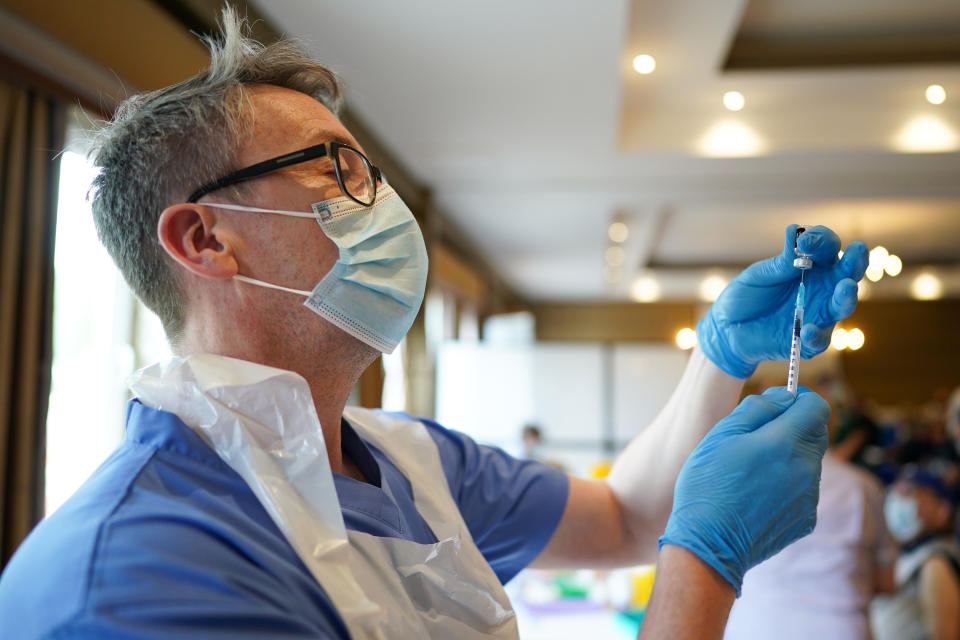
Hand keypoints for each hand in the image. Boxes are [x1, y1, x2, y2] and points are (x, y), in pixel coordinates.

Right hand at [659, 387, 829, 593]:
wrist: (708, 542)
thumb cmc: (708, 484)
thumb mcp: (722, 434)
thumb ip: (758, 407)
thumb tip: (784, 395)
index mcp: (785, 442)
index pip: (817, 406)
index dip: (799, 399)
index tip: (778, 405)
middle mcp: (805, 468)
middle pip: (816, 432)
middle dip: (794, 426)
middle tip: (759, 438)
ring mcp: (809, 496)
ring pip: (809, 461)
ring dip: (789, 457)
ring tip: (752, 472)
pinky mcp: (806, 518)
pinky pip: (803, 489)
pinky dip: (787, 484)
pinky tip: (757, 495)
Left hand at [697, 224, 867, 378]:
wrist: (729, 328)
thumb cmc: (746, 296)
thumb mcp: (759, 275)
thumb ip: (781, 262)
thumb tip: (795, 231)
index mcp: (813, 266)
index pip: (828, 247)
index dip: (821, 240)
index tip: (803, 241)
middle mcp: (824, 288)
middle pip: (847, 272)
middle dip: (854, 261)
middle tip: (856, 250)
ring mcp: (820, 314)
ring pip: (842, 305)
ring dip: (846, 296)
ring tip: (846, 287)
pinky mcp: (811, 340)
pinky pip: (820, 339)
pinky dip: (816, 335)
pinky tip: (808, 330)